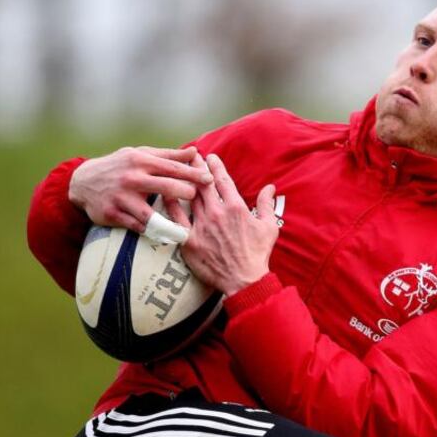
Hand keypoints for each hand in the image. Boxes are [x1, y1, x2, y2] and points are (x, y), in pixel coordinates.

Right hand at [68, 146, 213, 232]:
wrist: (83, 182)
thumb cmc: (119, 166)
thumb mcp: (140, 155)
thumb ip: (168, 155)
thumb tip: (195, 152)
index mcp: (141, 161)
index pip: (172, 167)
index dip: (193, 174)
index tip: (210, 180)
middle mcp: (132, 178)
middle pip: (166, 187)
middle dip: (186, 193)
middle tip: (198, 199)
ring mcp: (121, 198)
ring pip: (151, 214)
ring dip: (169, 223)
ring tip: (184, 228)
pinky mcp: (112, 214)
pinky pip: (136, 226)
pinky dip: (150, 231)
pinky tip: (163, 234)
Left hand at [165, 154, 278, 295]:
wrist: (244, 280)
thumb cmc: (258, 254)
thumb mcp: (269, 227)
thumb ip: (266, 204)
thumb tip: (270, 187)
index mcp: (235, 208)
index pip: (223, 180)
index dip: (216, 166)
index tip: (211, 157)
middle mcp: (217, 213)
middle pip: (203, 184)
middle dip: (197, 167)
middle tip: (191, 156)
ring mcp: (202, 226)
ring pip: (189, 197)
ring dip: (184, 181)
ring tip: (178, 169)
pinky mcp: (190, 241)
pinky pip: (176, 219)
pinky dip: (170, 205)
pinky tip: (165, 194)